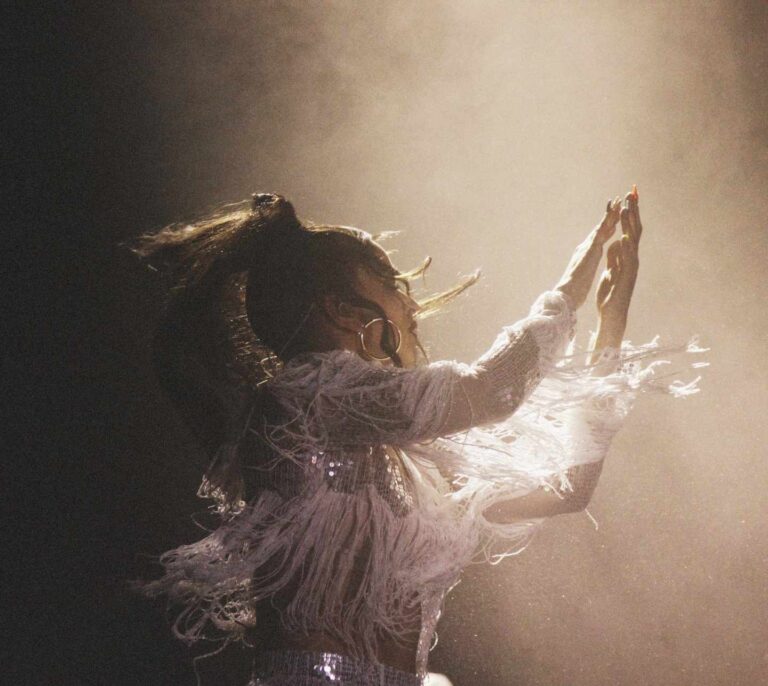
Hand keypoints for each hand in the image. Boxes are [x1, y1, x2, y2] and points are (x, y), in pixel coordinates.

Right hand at [555, 197, 621, 309]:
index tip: (615, 216)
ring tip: (616, 201)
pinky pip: (601, 232)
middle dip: (609, 214)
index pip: (600, 237)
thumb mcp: (584, 273)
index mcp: (587, 253)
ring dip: (609, 213)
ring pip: (601, 226)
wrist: (567, 294)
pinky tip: (613, 214)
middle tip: (617, 200)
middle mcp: (586, 246)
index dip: (608, 225)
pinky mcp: (590, 250)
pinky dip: (607, 222)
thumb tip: (589, 262)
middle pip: (600, 227)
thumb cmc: (575, 288)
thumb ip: (587, 264)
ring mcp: (587, 247)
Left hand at [595, 190, 640, 327]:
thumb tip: (616, 243)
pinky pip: (626, 260)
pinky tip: (625, 238)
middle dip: (633, 212)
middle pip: (634, 230)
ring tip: (628, 209)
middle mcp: (631, 259)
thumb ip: (614, 257)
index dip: (629, 214)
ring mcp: (630, 268)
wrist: (611, 313)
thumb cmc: (611, 293)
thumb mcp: (610, 270)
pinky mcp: (625, 277)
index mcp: (626, 256)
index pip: (629, 230)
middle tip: (632, 193)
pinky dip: (626, 249)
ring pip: (632, 242)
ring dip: (630, 225)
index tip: (629, 196)